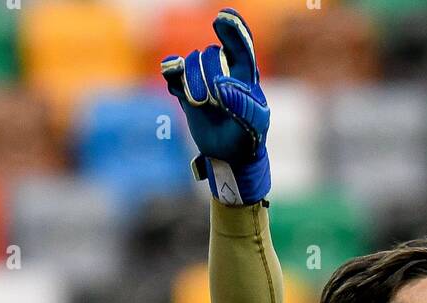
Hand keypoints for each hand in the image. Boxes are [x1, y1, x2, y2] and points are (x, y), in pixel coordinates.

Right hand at [161, 7, 270, 205]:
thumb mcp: (254, 125)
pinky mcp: (186, 90)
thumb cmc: (248, 138)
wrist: (229, 157)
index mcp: (245, 73)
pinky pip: (173, 73)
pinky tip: (174, 80)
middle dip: (209, 73)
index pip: (240, 43)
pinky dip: (172, 73)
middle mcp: (223, 70)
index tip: (221, 20)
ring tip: (200, 103)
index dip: (231, 29)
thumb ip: (242, 103)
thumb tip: (221, 85)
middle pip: (210, 53)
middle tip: (215, 100)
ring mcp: (203, 79)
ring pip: (191, 62)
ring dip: (192, 81)